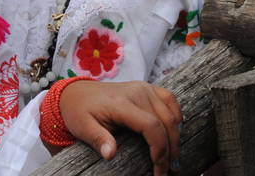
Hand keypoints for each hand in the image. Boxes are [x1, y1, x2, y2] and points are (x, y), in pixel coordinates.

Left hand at [59, 80, 181, 175]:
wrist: (77, 92)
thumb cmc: (79, 111)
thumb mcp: (83, 127)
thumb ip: (98, 140)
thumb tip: (111, 154)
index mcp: (122, 103)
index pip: (151, 126)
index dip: (160, 150)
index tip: (158, 170)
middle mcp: (138, 92)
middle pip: (166, 121)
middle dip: (171, 149)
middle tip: (168, 170)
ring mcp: (144, 88)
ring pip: (171, 112)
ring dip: (176, 136)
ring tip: (173, 157)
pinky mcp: (147, 88)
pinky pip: (170, 99)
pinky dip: (176, 116)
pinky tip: (176, 131)